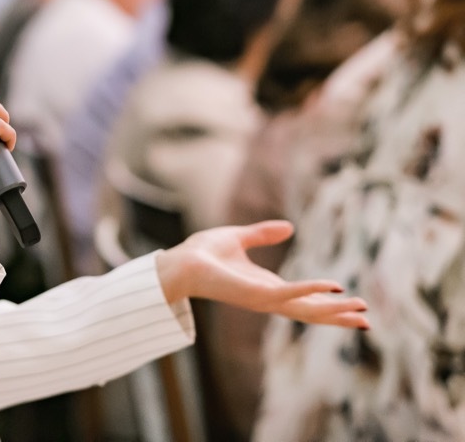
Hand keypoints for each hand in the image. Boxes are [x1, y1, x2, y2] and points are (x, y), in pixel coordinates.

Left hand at [155, 220, 368, 329]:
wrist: (180, 261)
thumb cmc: (203, 253)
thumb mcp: (239, 238)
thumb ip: (263, 234)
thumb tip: (289, 228)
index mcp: (267, 287)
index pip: (305, 300)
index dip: (329, 304)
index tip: (354, 306)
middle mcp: (269, 298)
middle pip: (311, 312)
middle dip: (338, 316)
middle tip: (367, 319)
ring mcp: (264, 300)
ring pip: (307, 310)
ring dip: (334, 310)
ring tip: (362, 311)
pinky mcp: (256, 295)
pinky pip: (290, 294)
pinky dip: (311, 290)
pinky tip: (332, 287)